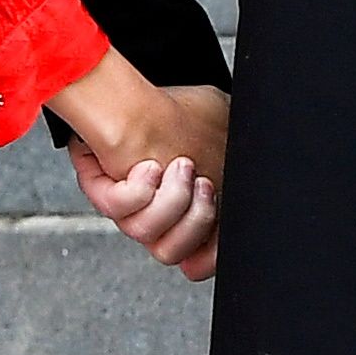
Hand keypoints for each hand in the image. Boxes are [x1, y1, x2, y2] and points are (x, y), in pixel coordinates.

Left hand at [54, 55, 226, 280]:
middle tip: (199, 182)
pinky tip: (146, 166)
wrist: (141, 97)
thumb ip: (242, 161)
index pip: (196, 257)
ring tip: (173, 165)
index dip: (207, 253)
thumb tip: (250, 194)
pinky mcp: (104, 195)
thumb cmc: (180, 112)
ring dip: (168, 199)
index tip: (220, 229)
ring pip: (147, 234)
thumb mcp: (228, 130)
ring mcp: (129, 208)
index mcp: (186, 209)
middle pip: (173, 253)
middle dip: (196, 218)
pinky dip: (136, 188)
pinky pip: (118, 211)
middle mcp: (156, 214)